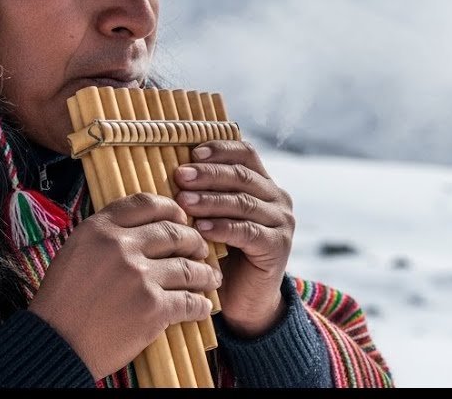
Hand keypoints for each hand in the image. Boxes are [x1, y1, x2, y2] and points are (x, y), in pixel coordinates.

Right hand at [28, 192, 221, 379]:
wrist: (55, 344)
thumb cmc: (62, 302)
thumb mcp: (76, 252)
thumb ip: (108, 237)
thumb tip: (146, 230)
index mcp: (99, 229)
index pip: (147, 203)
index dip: (171, 209)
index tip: (182, 219)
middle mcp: (121, 246)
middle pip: (174, 233)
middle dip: (194, 241)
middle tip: (202, 249)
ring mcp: (139, 276)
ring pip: (188, 267)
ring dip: (204, 273)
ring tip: (210, 278)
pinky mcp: (152, 307)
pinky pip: (188, 301)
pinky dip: (200, 304)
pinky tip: (202, 306)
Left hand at [174, 140, 294, 337]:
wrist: (245, 301)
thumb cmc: (221, 255)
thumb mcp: (213, 219)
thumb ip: (203, 195)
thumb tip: (170, 171)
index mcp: (263, 184)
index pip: (246, 154)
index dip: (220, 150)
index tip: (192, 152)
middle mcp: (277, 199)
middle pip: (243, 175)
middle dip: (209, 174)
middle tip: (180, 176)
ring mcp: (281, 222)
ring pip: (243, 202)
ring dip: (211, 200)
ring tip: (183, 201)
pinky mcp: (278, 246)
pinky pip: (248, 231)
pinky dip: (222, 227)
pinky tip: (200, 229)